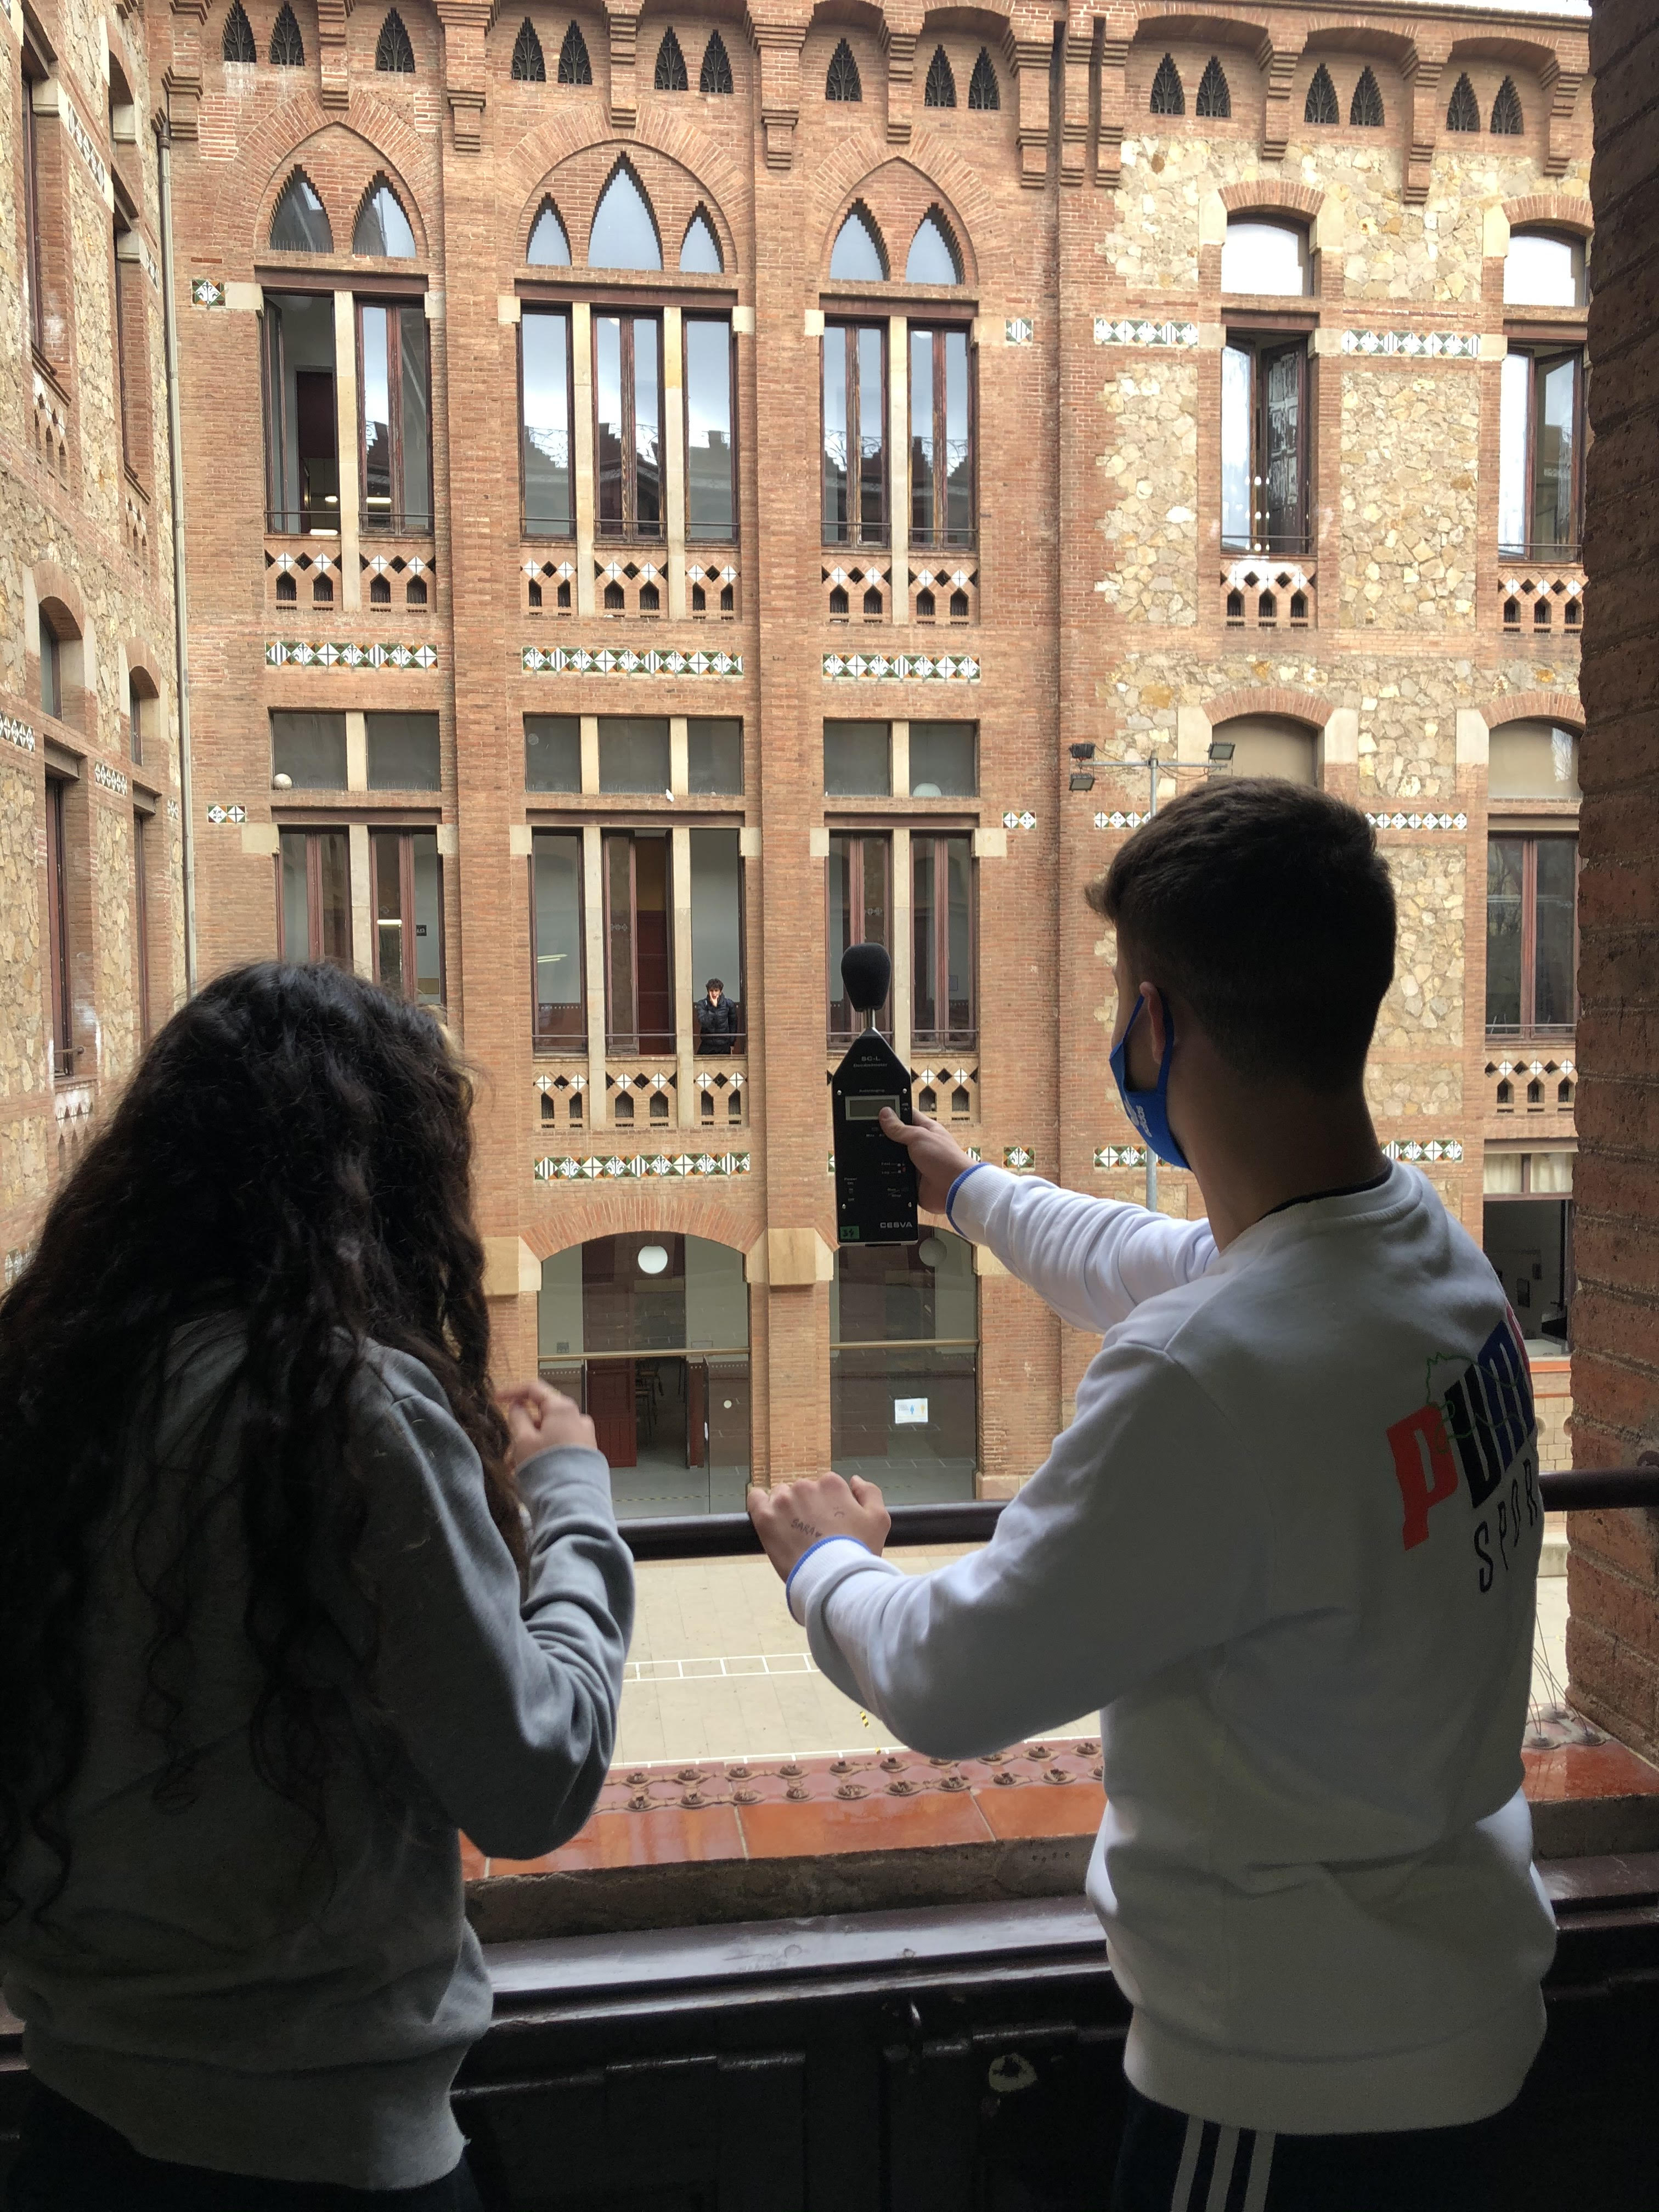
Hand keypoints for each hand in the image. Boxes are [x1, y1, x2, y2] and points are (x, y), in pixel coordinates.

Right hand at [497, 1378, 596, 1467]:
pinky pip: (559, 1447)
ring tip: (514, 1470)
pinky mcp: (586, 1455)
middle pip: (542, 1416)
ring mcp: (584, 1437)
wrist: (573, 1502)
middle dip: (521, 1431)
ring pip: (549, 1435)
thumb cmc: (545, 1467)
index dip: (512, 1392)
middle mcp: (578, 1419)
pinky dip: (543, 1454)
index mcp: (562, 1408)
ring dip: (529, 1447)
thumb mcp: (523, 1440)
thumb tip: (518, 1405)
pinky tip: (531, 1474)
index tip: (496, 1399)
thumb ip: (517, 1418)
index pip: (534, 1389)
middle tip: (506, 1451)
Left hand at [748, 1472, 889, 1582]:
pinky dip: (759, 1503)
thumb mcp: (878, 1520)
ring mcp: (783, 1501)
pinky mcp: (765, 1517)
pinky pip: (755, 1499)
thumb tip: (853, 1479)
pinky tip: (766, 1516)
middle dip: (806, 1508)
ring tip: (793, 1535)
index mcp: (832, 1484)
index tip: (828, 1526)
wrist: (832, 1580)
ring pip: (780, 1496)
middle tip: (812, 1534)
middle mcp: (806, 1486)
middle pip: (802, 1491)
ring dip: (785, 1509)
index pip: (825, 1487)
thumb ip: (869, 1493)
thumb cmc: (857, 1552)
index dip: (827, 1507)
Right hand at [877, 1107, 973, 1215]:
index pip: (906, 1115)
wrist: (954, 1189)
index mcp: (926, 1129)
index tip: (876, 1111)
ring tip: (871, 1151)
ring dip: (887, 1156)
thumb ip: (900, 1128)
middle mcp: (920, 1145)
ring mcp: (915, 1162)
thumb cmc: (946, 1159)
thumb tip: (884, 1114)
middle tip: (868, 1132)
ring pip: (894, 1156)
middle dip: (885, 1136)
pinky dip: (889, 1173)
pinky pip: (895, 1174)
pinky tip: (879, 1170)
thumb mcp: (919, 1137)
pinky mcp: (911, 1179)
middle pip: (897, 1137)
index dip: (892, 1112)